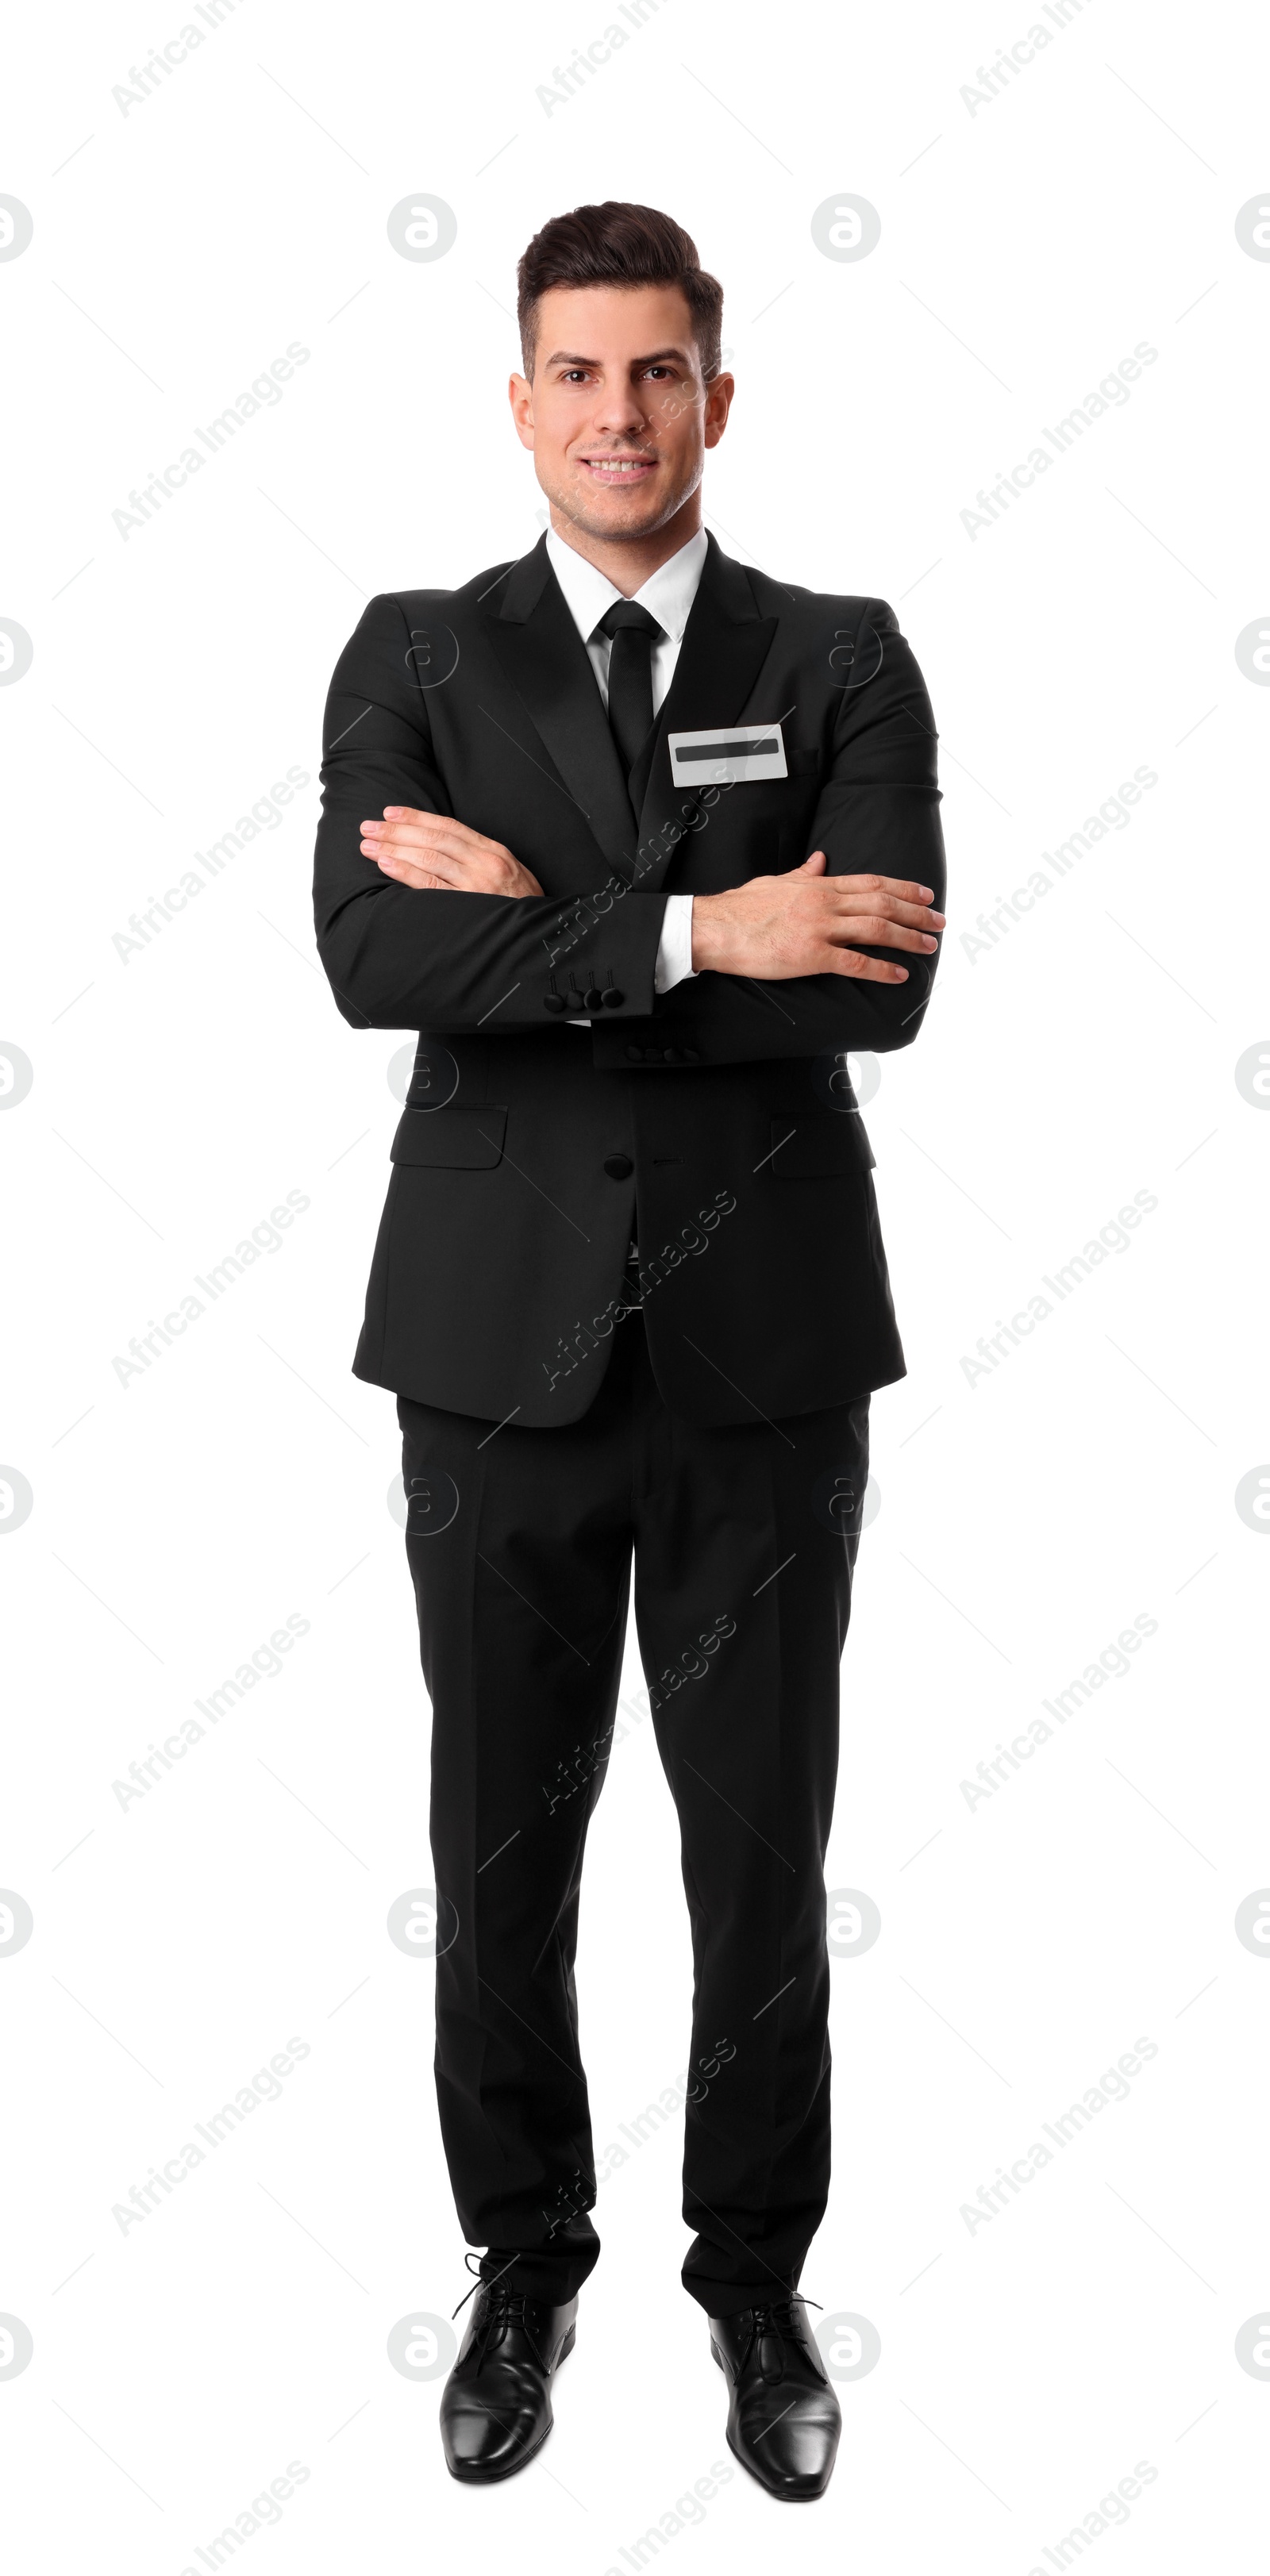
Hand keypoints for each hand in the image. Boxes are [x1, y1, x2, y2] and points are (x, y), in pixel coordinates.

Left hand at [359, 807, 543, 896]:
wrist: (542, 935)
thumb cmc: (522, 905)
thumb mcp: (508, 872)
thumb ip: (478, 859)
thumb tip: (440, 849)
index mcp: (493, 851)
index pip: (448, 826)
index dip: (417, 817)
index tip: (390, 813)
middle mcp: (484, 863)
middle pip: (433, 838)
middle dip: (397, 830)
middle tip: (368, 826)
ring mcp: (476, 884)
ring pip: (428, 857)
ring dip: (394, 848)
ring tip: (368, 845)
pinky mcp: (467, 905)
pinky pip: (430, 885)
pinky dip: (406, 871)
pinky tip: (386, 864)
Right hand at [690, 851, 944, 981]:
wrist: (715, 927)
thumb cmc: (741, 907)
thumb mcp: (776, 880)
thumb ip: (803, 873)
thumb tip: (820, 859)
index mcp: (818, 884)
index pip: (872, 883)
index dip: (904, 888)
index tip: (926, 894)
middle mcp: (825, 902)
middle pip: (883, 904)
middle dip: (916, 913)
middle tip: (939, 922)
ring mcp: (819, 929)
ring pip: (876, 930)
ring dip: (907, 938)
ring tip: (928, 946)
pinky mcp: (810, 956)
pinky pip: (854, 963)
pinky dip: (881, 969)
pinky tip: (899, 974)